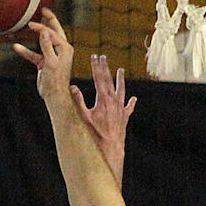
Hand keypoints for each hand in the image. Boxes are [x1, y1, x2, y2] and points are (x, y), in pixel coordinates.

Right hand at [13, 8, 73, 101]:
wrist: (54, 95)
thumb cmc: (55, 80)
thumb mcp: (50, 62)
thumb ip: (46, 46)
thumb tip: (44, 31)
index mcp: (65, 48)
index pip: (52, 33)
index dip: (41, 27)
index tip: (30, 24)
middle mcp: (60, 50)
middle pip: (54, 31)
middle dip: (49, 20)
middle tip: (43, 10)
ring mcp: (53, 56)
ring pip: (44, 41)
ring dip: (37, 34)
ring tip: (31, 24)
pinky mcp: (45, 63)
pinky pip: (35, 54)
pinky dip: (26, 52)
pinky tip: (16, 47)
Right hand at [75, 57, 135, 183]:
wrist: (111, 148)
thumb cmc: (95, 134)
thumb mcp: (83, 118)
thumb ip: (78, 102)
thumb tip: (72, 87)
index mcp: (104, 99)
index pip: (99, 78)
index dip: (96, 66)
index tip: (94, 56)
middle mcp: (114, 101)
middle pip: (110, 81)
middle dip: (106, 68)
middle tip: (103, 57)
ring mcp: (121, 109)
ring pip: (122, 90)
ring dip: (121, 80)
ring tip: (121, 70)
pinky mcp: (125, 118)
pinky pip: (129, 107)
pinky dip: (131, 102)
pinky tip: (133, 99)